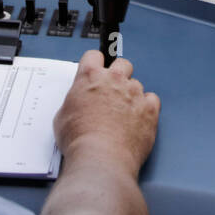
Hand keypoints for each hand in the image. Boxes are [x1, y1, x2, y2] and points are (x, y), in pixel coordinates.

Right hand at [53, 50, 159, 175]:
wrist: (101, 158)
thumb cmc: (79, 140)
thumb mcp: (62, 116)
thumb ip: (74, 101)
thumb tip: (78, 104)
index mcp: (90, 77)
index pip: (94, 56)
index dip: (95, 63)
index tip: (97, 70)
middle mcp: (114, 80)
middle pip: (122, 64)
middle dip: (118, 75)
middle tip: (113, 91)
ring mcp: (134, 93)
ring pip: (137, 84)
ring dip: (131, 95)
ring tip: (123, 115)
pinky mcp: (150, 108)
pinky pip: (152, 99)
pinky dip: (147, 107)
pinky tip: (138, 119)